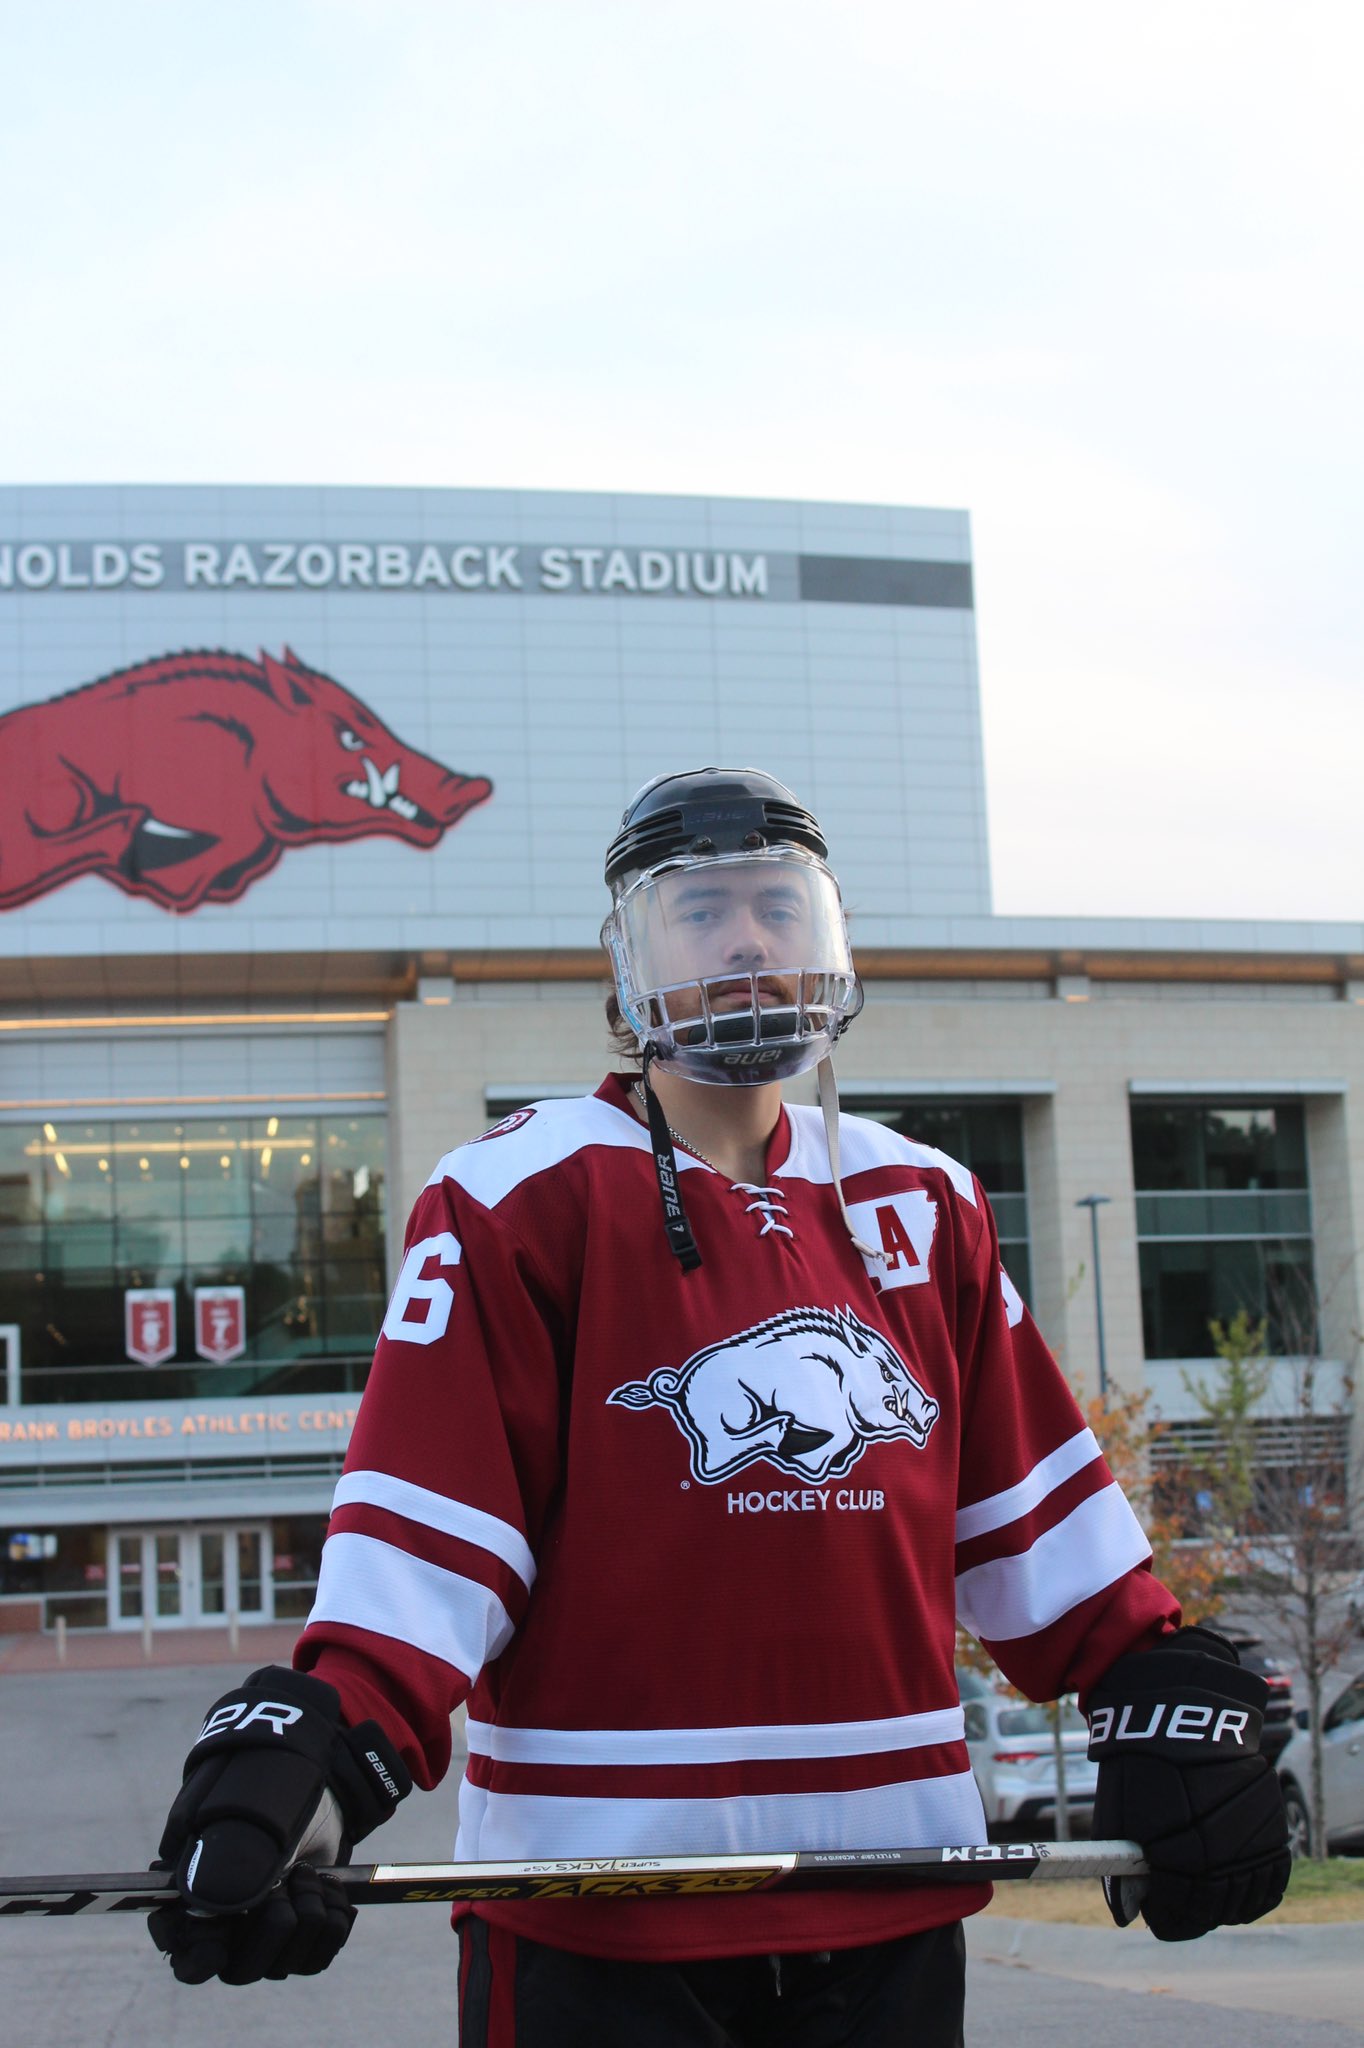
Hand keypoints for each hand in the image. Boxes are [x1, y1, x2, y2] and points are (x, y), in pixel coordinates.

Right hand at [147, 1664, 409, 1984]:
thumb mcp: (245, 1808)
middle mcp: (228, 1924)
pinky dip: (333, 1922)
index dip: (201, 1956)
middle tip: (292, 1877)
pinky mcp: (301, 1932)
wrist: (320, 1778)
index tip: (226, 1933)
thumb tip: (215, 1909)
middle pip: (241, 1970)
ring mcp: (265, 1931)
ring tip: (310, 1873)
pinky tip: (332, 1890)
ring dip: (309, 1914)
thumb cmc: (270, 1784)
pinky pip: (318, 1957)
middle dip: (274, 1925)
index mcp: (196, 1897)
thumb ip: (226, 1857)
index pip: (185, 1957)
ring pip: (284, 1965)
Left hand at [1088, 1626, 1290, 1941]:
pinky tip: (1234, 1890)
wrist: (1183, 1713)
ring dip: (1222, 1907)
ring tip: (1203, 1900)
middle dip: (1191, 1915)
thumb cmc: (1142, 1763)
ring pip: (1243, 1897)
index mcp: (1177, 1848)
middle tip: (1178, 1914)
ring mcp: (1251, 1839)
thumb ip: (1123, 1867)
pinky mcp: (1274, 1827)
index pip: (1177, 1906)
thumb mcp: (1118, 1811)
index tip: (1157, 1919)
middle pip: (1211, 1906)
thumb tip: (1128, 1913)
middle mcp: (1221, 1848)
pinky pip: (1271, 1879)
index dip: (1166, 1917)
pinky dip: (1254, 1892)